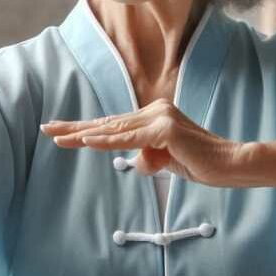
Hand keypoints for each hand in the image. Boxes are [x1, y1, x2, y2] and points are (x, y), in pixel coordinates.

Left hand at [40, 98, 243, 186]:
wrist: (229, 165)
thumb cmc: (200, 163)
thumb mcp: (165, 162)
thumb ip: (147, 157)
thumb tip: (134, 162)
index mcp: (152, 116)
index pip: (113, 124)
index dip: (86, 128)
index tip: (61, 131)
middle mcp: (154, 111)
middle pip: (107, 123)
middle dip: (75, 128)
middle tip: (47, 128)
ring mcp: (159, 118)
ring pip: (114, 130)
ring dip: (83, 135)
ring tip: (57, 137)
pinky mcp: (164, 130)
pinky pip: (129, 140)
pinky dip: (106, 142)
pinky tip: (85, 142)